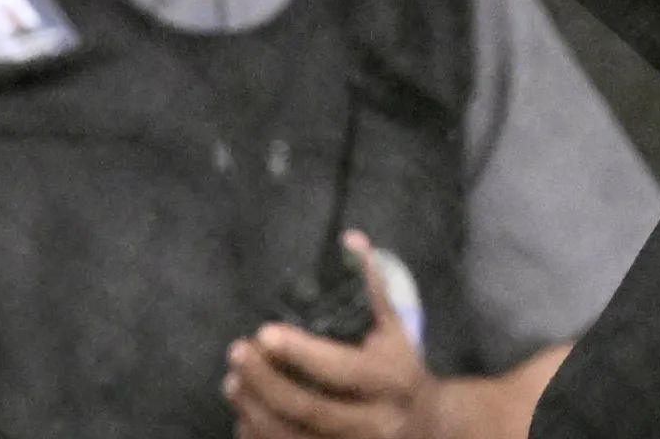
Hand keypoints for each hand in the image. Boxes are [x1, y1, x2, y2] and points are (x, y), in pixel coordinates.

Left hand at [224, 231, 442, 438]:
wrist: (426, 428)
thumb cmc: (400, 370)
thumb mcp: (394, 329)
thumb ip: (370, 287)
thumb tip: (350, 241)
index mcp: (390, 382)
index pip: (341, 371)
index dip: (300, 353)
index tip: (263, 332)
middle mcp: (374, 424)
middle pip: (309, 410)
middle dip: (266, 382)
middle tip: (237, 352)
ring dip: (254, 410)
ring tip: (233, 381)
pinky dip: (259, 437)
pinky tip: (245, 413)